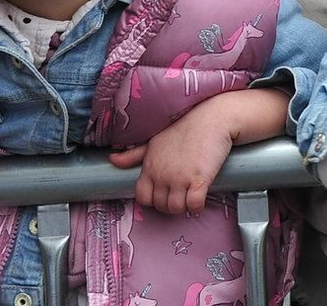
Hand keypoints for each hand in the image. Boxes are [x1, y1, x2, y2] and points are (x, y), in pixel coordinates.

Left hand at [107, 90, 284, 214]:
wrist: (213, 118)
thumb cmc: (186, 127)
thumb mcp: (155, 140)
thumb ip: (133, 154)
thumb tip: (112, 159)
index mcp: (150, 167)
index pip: (143, 198)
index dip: (153, 200)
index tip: (164, 195)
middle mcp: (162, 175)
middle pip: (161, 205)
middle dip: (171, 205)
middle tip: (181, 196)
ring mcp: (181, 178)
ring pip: (176, 208)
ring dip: (184, 207)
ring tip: (191, 198)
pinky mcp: (200, 179)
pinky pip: (194, 204)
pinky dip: (197, 206)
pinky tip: (201, 201)